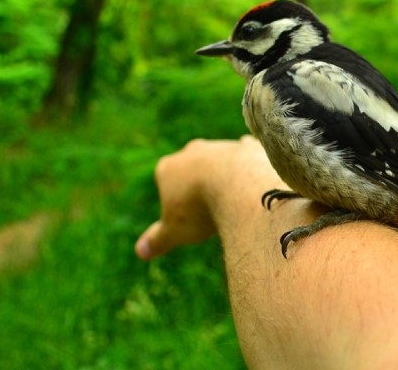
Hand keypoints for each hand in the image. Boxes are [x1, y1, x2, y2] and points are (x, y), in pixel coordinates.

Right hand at [135, 136, 269, 259]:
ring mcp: (220, 147)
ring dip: (225, 177)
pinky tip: (256, 181)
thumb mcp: (175, 232)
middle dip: (198, 185)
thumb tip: (141, 251)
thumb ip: (158, 240)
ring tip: (234, 203)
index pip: (165, 181)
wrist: (240, 186)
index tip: (185, 219)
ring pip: (219, 161)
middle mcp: (192, 151)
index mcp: (169, 168)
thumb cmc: (202, 210)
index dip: (174, 201)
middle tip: (208, 210)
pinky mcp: (246, 147)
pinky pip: (247, 154)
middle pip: (192, 168)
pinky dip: (250, 166)